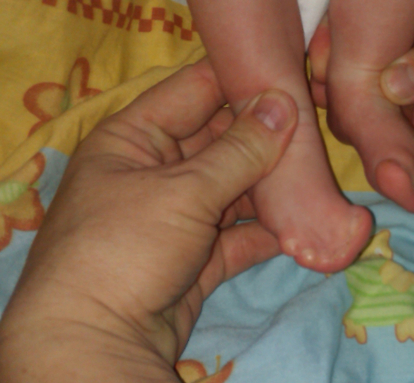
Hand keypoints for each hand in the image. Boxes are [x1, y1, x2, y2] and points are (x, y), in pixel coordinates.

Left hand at [0, 59, 297, 382]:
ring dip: (272, 187)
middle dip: (266, 138)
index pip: (194, 90)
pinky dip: (267, 230)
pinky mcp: (197, 256)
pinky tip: (304, 222)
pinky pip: (239, 231)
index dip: (241, 78)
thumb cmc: (126, 246)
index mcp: (133, 137)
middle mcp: (155, 170)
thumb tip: (283, 101)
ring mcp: (177, 215)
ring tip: (317, 177)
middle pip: (220, 140)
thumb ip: (241, 149)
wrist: (95, 341)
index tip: (292, 73)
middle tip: (316, 129)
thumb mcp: (184, 190)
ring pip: (235, 188)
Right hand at [310, 0, 413, 138]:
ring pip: (406, 67)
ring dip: (398, 108)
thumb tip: (386, 89)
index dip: (346, 59)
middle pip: (381, 45)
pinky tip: (413, 142)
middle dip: (368, 92)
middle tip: (355, 140)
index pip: (371, 14)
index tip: (332, 107)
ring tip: (382, 153)